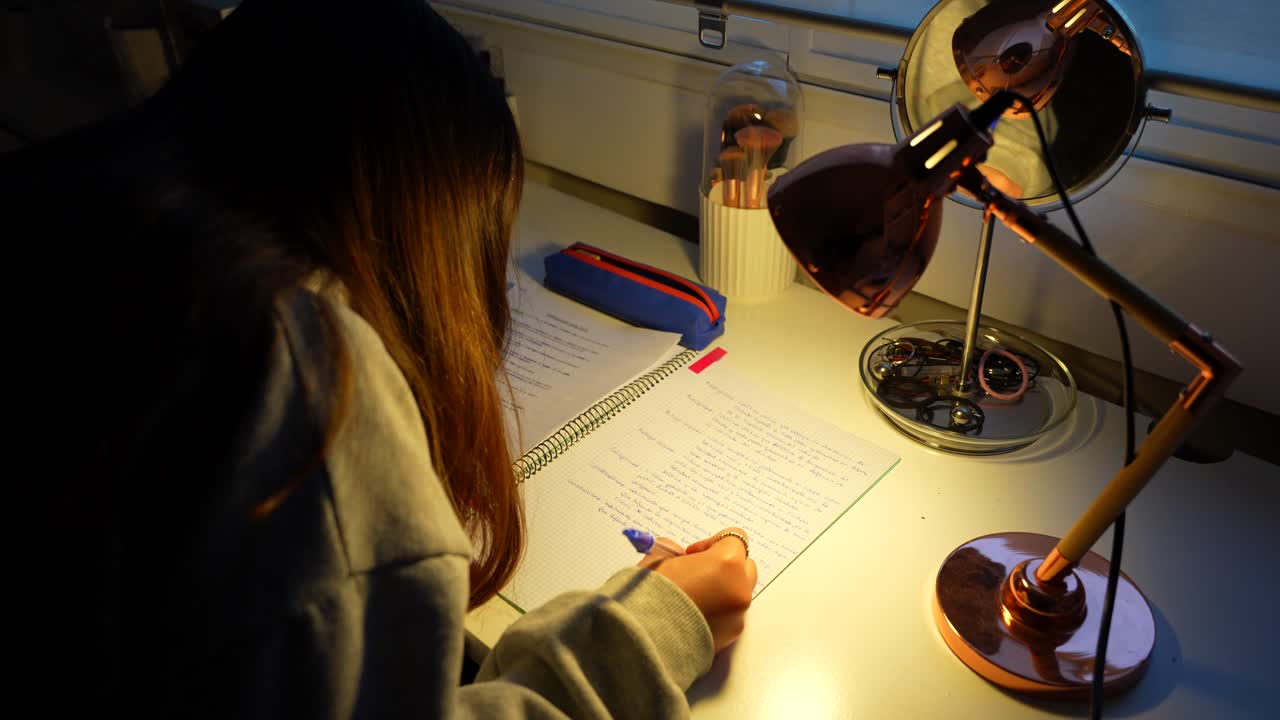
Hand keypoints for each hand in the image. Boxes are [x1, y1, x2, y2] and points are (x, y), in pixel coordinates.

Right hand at [639, 527, 757, 651]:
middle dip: (724, 566)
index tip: (692, 553)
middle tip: (697, 573)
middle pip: (745, 565)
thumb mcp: (658, 561)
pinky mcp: (732, 636)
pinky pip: (731, 616)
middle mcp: (739, 588)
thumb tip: (678, 556)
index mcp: (726, 563)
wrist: (644, 639)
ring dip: (722, 591)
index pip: (735, 538)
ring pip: (739, 593)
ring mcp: (739, 615)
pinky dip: (718, 613)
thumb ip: (674, 553)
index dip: (711, 542)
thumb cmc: (650, 597)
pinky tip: (693, 616)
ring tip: (693, 598)